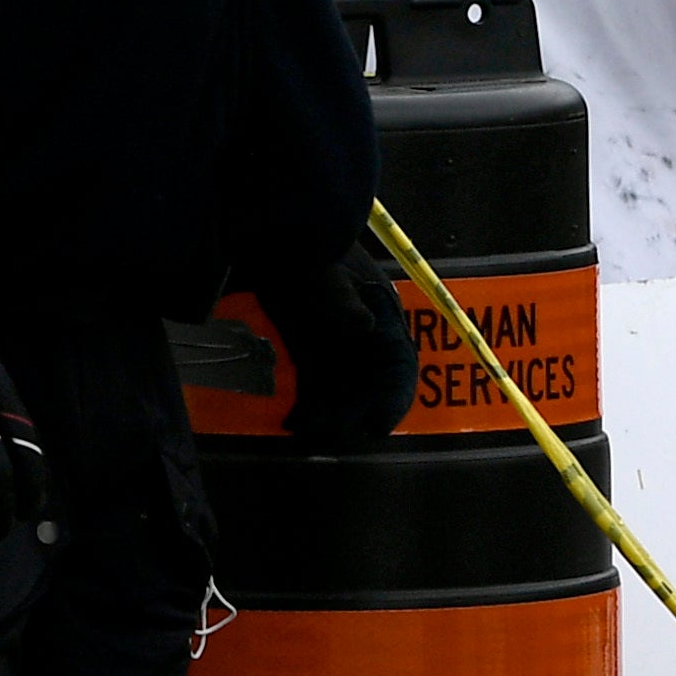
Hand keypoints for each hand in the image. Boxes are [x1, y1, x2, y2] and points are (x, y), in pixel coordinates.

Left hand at [259, 242, 416, 446]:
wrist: (275, 240)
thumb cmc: (311, 254)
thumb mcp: (329, 272)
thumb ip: (344, 299)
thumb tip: (363, 326)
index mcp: (383, 321)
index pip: (400, 371)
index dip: (393, 402)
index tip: (377, 427)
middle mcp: (366, 344)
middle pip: (369, 394)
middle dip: (350, 419)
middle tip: (326, 435)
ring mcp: (338, 352)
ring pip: (342, 399)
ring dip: (327, 420)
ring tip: (303, 431)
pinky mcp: (312, 356)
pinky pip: (316, 392)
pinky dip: (307, 410)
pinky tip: (290, 420)